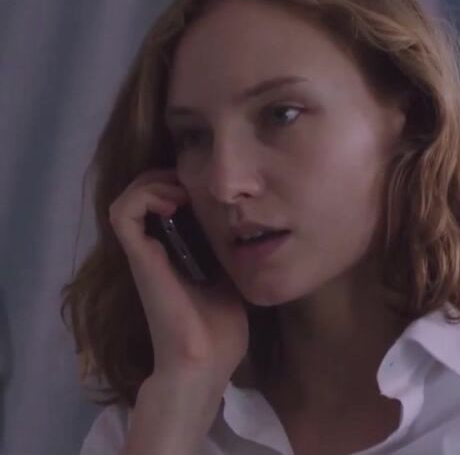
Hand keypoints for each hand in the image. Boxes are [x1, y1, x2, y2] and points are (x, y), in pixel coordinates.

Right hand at [107, 169, 247, 378]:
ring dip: (153, 183)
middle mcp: (155, 248)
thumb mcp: (232, 277)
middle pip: (142, 193)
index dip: (179, 183)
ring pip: (127, 198)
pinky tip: (173, 204)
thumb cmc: (220, 328)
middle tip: (194, 186)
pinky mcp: (140, 259)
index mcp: (176, 251)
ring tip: (180, 193)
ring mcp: (144, 253)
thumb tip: (257, 231)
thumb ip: (232, 254)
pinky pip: (123, 214)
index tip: (207, 187)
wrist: (204, 360)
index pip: (163, 202)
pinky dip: (144, 197)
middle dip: (167, 177)